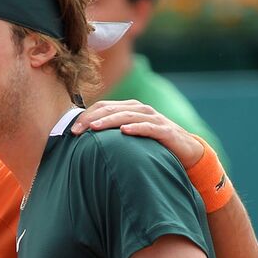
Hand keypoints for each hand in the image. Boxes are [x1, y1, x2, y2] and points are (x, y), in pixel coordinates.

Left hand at [70, 100, 204, 167]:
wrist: (187, 151)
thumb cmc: (154, 145)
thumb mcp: (132, 137)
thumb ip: (113, 134)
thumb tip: (86, 142)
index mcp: (130, 108)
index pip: (103, 107)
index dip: (86, 116)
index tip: (70, 130)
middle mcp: (141, 110)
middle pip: (111, 109)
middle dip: (91, 119)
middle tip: (76, 130)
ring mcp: (154, 119)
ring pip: (127, 115)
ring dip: (109, 121)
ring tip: (94, 128)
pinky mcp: (166, 131)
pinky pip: (149, 128)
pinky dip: (136, 128)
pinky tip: (124, 131)